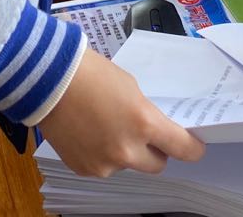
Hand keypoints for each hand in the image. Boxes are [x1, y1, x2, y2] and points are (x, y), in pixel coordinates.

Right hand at [38, 48, 204, 177]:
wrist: (48, 79)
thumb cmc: (92, 74)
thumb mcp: (131, 88)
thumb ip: (146, 114)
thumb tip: (152, 130)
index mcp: (144, 124)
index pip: (183, 149)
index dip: (192, 148)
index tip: (193, 146)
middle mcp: (126, 151)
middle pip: (157, 164)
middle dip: (155, 150)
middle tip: (144, 134)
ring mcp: (104, 164)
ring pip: (127, 166)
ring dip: (124, 152)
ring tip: (105, 126)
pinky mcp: (83, 169)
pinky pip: (103, 166)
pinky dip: (101, 154)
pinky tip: (88, 132)